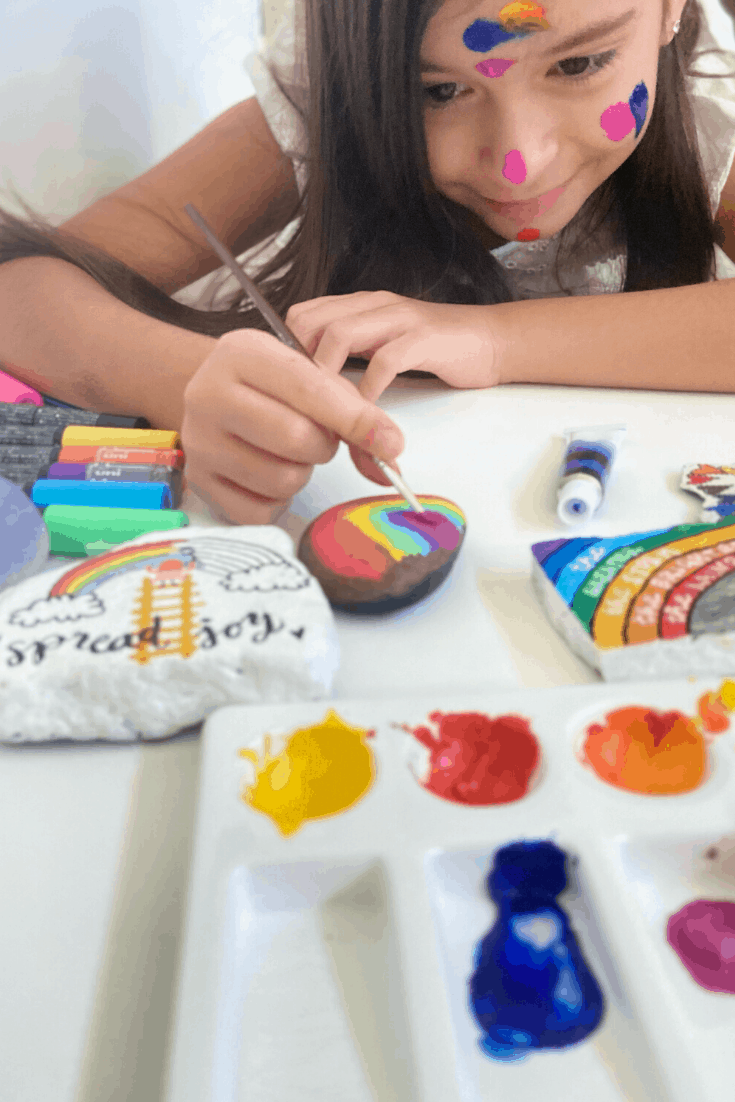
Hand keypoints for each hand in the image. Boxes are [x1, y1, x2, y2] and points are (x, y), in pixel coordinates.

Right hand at [180, 328, 404, 524]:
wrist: (213, 395)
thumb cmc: (270, 386)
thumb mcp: (309, 377)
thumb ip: (354, 413)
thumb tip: (390, 455)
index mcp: (241, 354)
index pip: (309, 390)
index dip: (356, 419)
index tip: (391, 442)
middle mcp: (209, 395)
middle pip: (296, 439)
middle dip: (323, 446)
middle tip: (315, 438)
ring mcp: (199, 442)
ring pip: (282, 480)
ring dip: (301, 473)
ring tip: (286, 453)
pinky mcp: (199, 481)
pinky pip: (261, 511)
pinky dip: (278, 501)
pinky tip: (268, 475)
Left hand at [285, 291, 500, 401]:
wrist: (489, 341)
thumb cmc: (433, 348)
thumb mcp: (382, 344)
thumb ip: (351, 351)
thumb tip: (312, 383)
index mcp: (360, 304)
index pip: (302, 314)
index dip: (289, 350)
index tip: (291, 385)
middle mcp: (374, 304)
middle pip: (311, 321)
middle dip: (299, 363)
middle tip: (304, 400)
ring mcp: (399, 319)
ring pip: (340, 334)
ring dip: (327, 375)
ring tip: (327, 406)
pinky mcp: (424, 339)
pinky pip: (384, 361)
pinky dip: (369, 388)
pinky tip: (367, 408)